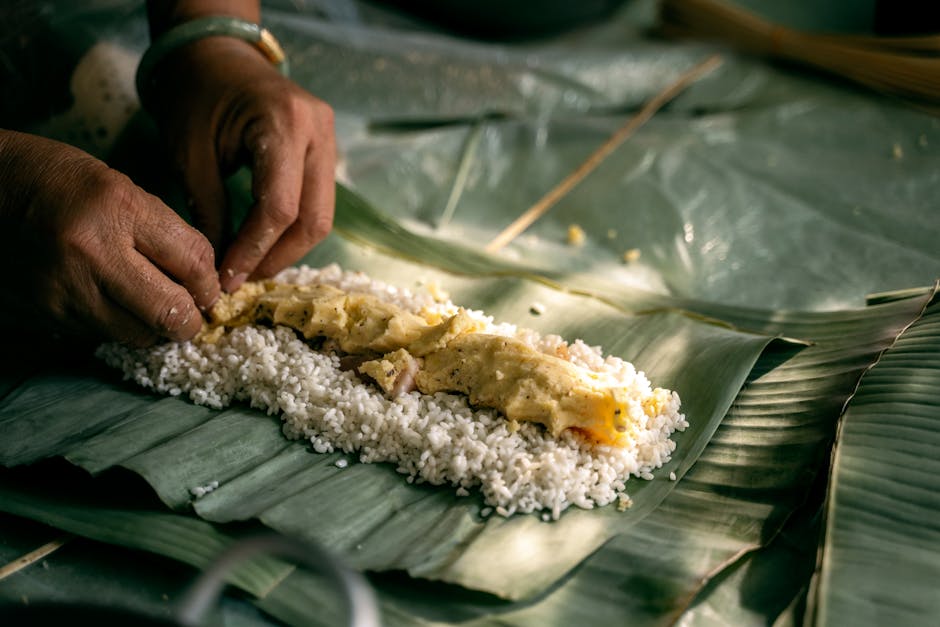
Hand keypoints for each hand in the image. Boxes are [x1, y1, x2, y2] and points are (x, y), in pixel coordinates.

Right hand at [0, 131, 219, 345]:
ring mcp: (64, 289)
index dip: (210, 283)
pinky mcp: (44, 313)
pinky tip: (109, 303)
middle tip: (189, 313)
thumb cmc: (61, 182)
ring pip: (136, 335)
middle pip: (169, 313)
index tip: (207, 288)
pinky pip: (99, 336)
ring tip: (148, 307)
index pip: (193, 262)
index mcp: (119, 209)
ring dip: (152, 328)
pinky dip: (115, 326)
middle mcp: (91, 253)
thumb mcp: (122, 188)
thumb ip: (166, 234)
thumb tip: (204, 283)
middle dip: (189, 320)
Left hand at [147, 35, 335, 292]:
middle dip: (277, 257)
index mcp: (284, 123)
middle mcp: (319, 131)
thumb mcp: (190, 154)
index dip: (254, 250)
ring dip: (287, 248)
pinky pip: (317, 202)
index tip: (227, 278)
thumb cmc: (196, 96)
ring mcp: (329, 140)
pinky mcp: (326, 151)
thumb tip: (218, 271)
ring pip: (321, 216)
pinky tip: (263, 243)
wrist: (216, 55)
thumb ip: (209, 211)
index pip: (279, 207)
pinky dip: (292, 229)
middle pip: (313, 219)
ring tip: (250, 266)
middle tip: (241, 279)